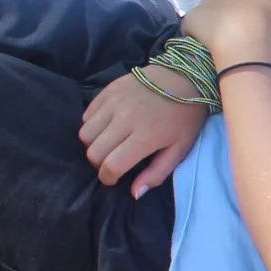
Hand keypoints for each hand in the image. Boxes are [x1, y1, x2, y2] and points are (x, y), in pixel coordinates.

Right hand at [81, 69, 207, 196]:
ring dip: (93, 144)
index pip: (111, 165)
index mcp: (146, 135)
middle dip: (99, 163)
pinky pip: (86, 115)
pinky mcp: (108, 90)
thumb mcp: (179, 149)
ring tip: (110, 144)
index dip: (107, 178)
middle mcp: (125, 118)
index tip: (114, 178)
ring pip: (85, 134)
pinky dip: (93, 126)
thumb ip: (157, 173)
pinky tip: (109, 127)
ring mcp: (114, 102)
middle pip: (93, 152)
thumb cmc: (185, 117)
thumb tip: (134, 193)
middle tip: (113, 161)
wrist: (186, 77)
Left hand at [178, 0, 270, 61]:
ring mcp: (204, 4)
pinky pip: (192, 25)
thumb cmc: (265, 23)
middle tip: (235, 30)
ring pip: (207, 12)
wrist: (244, 41)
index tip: (249, 19)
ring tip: (220, 39)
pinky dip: (197, 32)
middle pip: (222, 2)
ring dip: (212, 22)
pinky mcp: (191, 18)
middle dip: (227, 12)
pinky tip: (206, 43)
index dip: (244, 6)